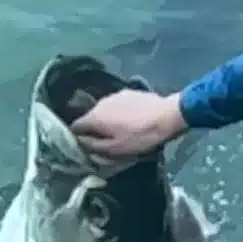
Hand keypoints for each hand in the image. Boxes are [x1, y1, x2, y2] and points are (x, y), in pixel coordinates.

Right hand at [70, 89, 187, 158]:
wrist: (167, 116)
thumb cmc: (140, 137)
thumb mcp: (116, 149)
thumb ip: (93, 146)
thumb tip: (80, 142)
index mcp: (95, 117)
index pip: (76, 126)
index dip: (78, 137)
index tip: (86, 146)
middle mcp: (101, 102)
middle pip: (91, 118)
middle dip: (95, 129)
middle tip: (107, 142)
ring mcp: (115, 95)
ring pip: (105, 110)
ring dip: (108, 120)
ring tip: (122, 131)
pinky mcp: (129, 92)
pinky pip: (117, 105)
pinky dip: (120, 113)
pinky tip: (132, 120)